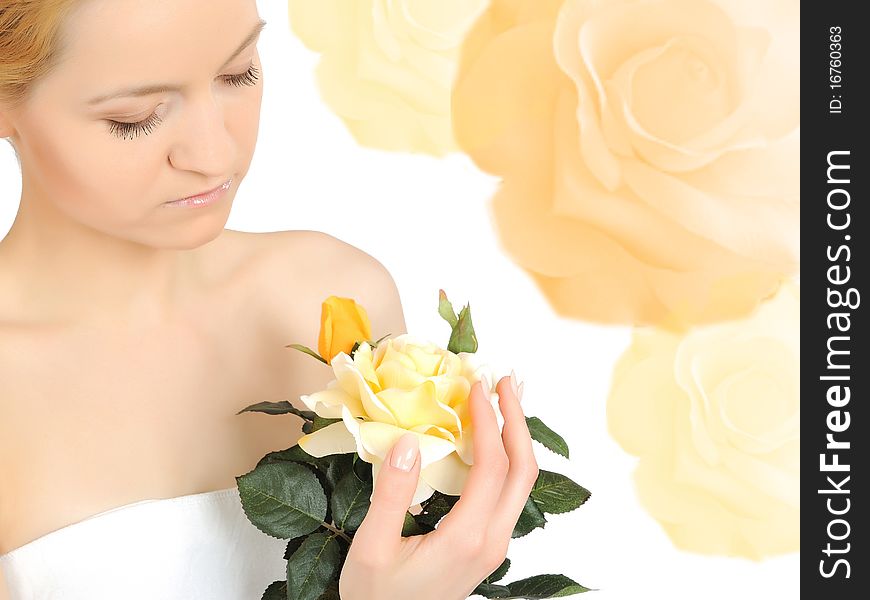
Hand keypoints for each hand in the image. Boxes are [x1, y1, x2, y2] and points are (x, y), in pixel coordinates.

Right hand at [338, 374, 538, 599]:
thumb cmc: (376, 599)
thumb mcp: (371, 548)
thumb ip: (392, 494)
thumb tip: (410, 441)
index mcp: (467, 537)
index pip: (491, 465)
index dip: (487, 420)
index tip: (475, 385)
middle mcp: (492, 540)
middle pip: (523, 470)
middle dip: (517, 419)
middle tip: (504, 380)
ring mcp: (494, 546)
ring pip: (521, 483)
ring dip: (516, 437)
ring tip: (505, 401)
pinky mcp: (487, 547)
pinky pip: (509, 494)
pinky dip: (506, 459)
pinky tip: (491, 441)